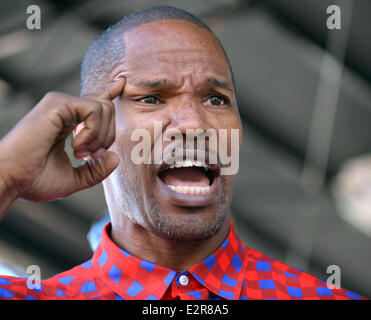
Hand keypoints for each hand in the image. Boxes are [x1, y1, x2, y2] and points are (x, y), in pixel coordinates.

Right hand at [0, 78, 124, 201]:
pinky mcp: (58, 103)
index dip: (109, 93)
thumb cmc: (35, 180)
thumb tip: (115, 157)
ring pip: (105, 108)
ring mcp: (61, 104)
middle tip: (89, 157)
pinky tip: (76, 146)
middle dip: (108, 137)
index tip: (120, 85)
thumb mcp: (73, 179)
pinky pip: (94, 110)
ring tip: (80, 154)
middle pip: (107, 109)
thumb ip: (96, 171)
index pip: (94, 103)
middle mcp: (65, 110)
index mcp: (67, 122)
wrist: (11, 180)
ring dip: (100, 137)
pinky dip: (93, 132)